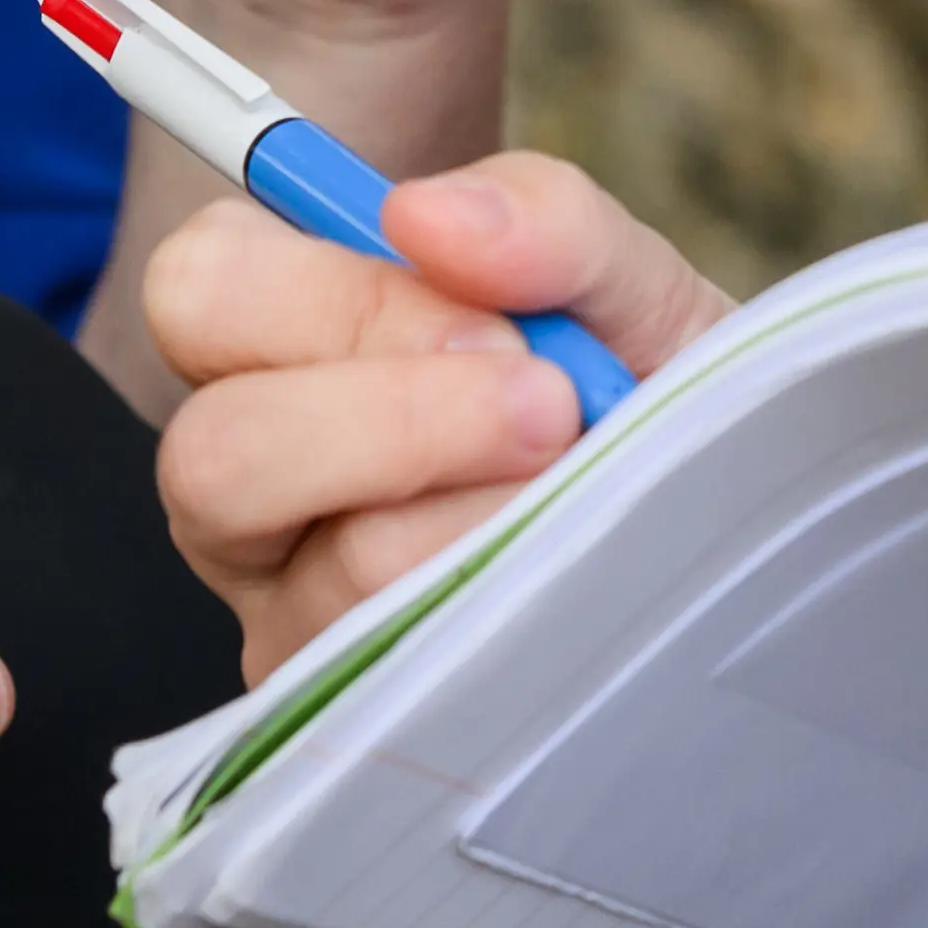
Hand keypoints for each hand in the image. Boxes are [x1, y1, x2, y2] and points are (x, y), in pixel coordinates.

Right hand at [139, 158, 735, 670]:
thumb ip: (541, 217)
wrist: (728, 527)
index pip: (200, 289)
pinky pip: (409, 664)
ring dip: (490, 514)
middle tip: (551, 407)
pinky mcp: (358, 717)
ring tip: (581, 488)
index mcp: (278, 345)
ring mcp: (293, 616)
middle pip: (217, 452)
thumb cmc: (643, 392)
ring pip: (338, 567)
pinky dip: (514, 602)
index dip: (340, 300)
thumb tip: (422, 210)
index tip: (496, 324)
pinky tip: (572, 573)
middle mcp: (253, 487)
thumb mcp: (621, 284)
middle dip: (402, 422)